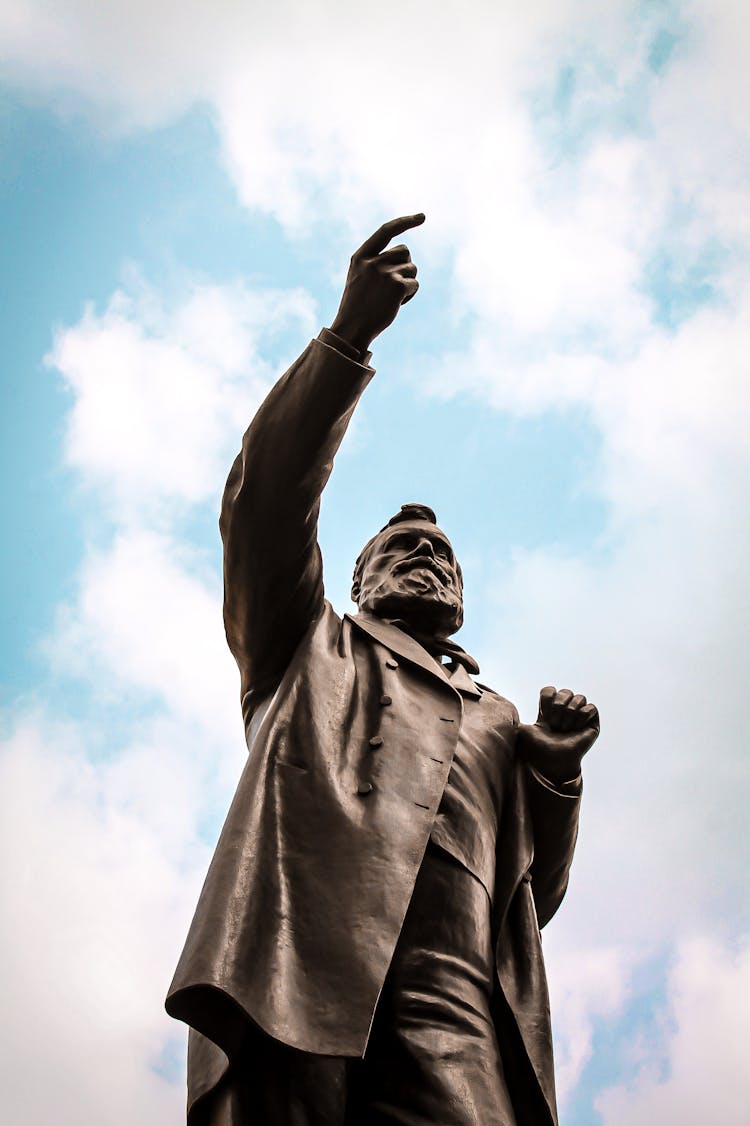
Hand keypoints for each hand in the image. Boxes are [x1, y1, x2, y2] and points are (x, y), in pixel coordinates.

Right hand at [330, 213, 423, 351]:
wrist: (353, 329)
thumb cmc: (357, 306)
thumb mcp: (359, 277)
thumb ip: (375, 262)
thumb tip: (405, 254)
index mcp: (361, 256)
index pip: (386, 231)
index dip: (405, 222)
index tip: (422, 217)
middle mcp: (373, 261)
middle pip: (404, 251)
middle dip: (405, 266)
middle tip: (393, 285)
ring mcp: (385, 273)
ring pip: (412, 268)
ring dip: (408, 281)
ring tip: (391, 297)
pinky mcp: (397, 286)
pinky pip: (415, 284)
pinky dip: (410, 294)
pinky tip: (396, 304)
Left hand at [517, 686, 599, 784]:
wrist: (551, 762)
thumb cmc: (537, 749)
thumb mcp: (522, 730)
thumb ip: (512, 719)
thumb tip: (498, 710)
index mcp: (549, 710)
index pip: (550, 690)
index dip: (547, 700)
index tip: (543, 716)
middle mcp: (565, 711)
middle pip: (565, 691)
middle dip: (558, 707)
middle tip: (554, 724)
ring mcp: (580, 717)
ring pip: (579, 697)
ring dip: (570, 713)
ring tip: (565, 728)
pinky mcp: (592, 724)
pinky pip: (591, 708)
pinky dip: (582, 717)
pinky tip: (576, 729)